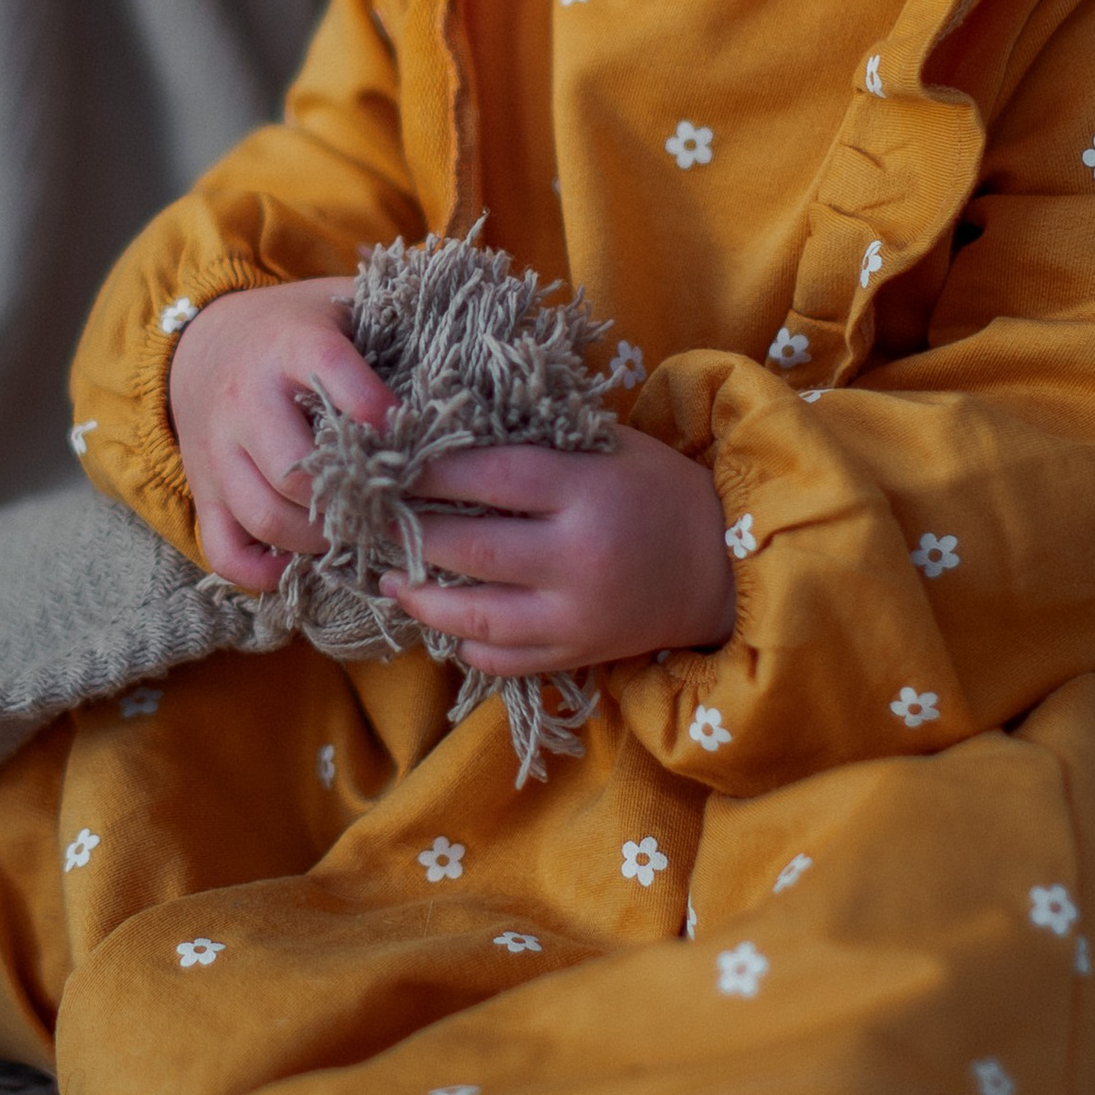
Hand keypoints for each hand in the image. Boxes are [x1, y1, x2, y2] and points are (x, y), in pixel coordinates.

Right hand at [166, 279, 394, 593]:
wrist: (201, 343)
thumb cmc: (295, 329)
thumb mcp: (340, 305)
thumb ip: (396, 316)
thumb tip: (478, 338)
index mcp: (288, 345)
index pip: (329, 369)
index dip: (373, 406)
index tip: (411, 436)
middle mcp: (246, 399)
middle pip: (296, 469)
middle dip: (355, 499)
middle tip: (396, 507)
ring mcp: (218, 451)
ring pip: (266, 516)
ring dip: (321, 539)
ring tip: (360, 532)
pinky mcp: (203, 491)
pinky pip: (226, 551)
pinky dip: (265, 572)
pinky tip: (302, 563)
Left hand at [383, 431, 734, 677]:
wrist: (725, 566)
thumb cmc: (657, 490)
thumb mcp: (608, 449)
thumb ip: (538, 445)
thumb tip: (448, 436)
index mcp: (585, 491)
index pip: (488, 476)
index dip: (428, 471)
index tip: (386, 462)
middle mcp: (577, 557)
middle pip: (470, 549)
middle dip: (410, 535)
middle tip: (370, 522)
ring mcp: (576, 615)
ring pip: (476, 616)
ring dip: (422, 599)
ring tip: (389, 580)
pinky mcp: (578, 654)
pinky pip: (505, 658)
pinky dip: (466, 643)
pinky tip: (442, 623)